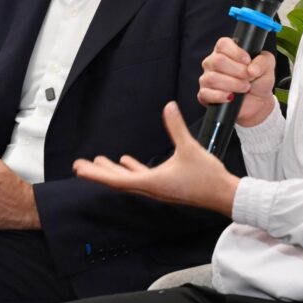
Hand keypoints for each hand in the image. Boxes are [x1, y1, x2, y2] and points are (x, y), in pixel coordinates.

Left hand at [74, 101, 240, 216]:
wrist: (223, 194)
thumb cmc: (207, 176)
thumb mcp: (190, 148)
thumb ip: (177, 127)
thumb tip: (168, 107)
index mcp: (152, 183)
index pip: (117, 179)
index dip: (97, 174)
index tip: (81, 169)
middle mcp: (151, 188)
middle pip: (117, 181)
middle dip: (98, 172)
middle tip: (80, 166)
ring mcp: (158, 188)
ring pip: (128, 180)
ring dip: (113, 171)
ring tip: (100, 161)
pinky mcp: (165, 186)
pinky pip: (141, 178)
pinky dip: (131, 170)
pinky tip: (127, 161)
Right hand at [198, 37, 276, 126]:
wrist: (257, 103)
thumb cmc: (259, 80)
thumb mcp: (267, 67)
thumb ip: (263, 61)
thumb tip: (251, 69)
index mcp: (225, 51)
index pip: (223, 44)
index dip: (236, 53)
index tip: (248, 61)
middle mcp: (213, 62)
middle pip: (217, 61)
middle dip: (238, 71)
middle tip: (249, 77)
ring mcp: (207, 78)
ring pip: (212, 78)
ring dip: (232, 84)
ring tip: (245, 88)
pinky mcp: (205, 94)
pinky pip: (206, 94)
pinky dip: (220, 96)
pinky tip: (231, 97)